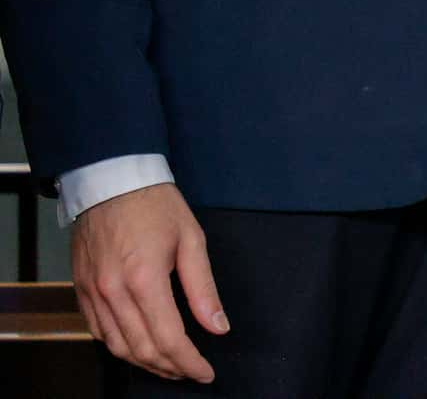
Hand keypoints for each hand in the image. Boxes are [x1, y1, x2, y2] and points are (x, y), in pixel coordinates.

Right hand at [71, 182, 223, 382]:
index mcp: (144, 279)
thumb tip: (218, 326)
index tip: (206, 372)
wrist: (111, 181)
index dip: (189, 362)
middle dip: (170, 368)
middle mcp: (113, 292)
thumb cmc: (156, 205)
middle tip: (192, 372)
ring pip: (117, 347)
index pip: (168, 338)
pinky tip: (139, 347)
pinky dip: (120, 347)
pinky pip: (99, 332)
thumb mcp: (192, 240)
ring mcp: (92, 294)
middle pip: (141, 349)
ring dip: (145, 363)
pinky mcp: (81, 291)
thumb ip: (204, 289)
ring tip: (170, 365)